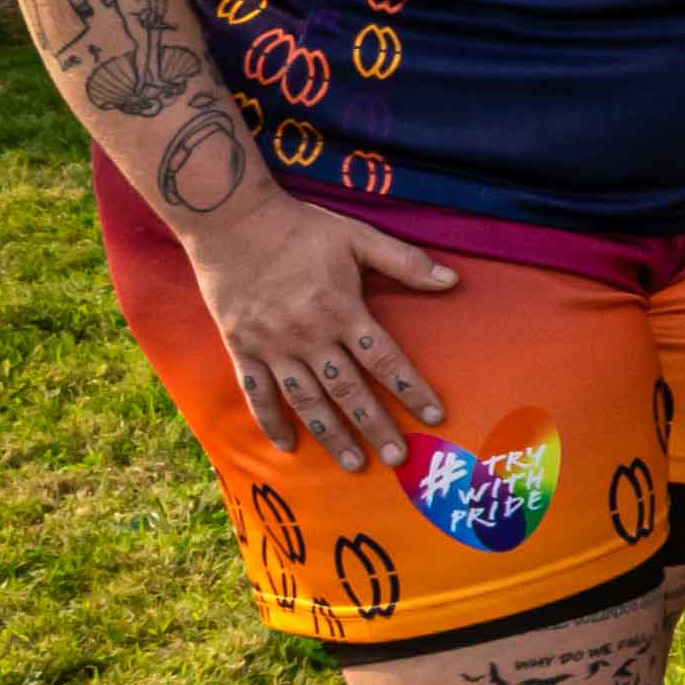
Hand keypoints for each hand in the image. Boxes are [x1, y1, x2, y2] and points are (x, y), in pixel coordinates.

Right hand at [190, 188, 457, 468]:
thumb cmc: (300, 228)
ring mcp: (273, 346)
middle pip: (349, 391)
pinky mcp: (241, 348)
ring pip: (307, 401)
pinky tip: (288, 447)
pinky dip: (271, 422)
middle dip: (376, 428)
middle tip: (398, 459)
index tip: (435, 417)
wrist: (231, 221)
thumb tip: (453, 281)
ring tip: (354, 463)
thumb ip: (405, 262)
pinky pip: (257, 393)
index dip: (411, 390)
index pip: (385, 360)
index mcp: (342, 311)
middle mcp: (309, 336)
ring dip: (332, 435)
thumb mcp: (358, 237)